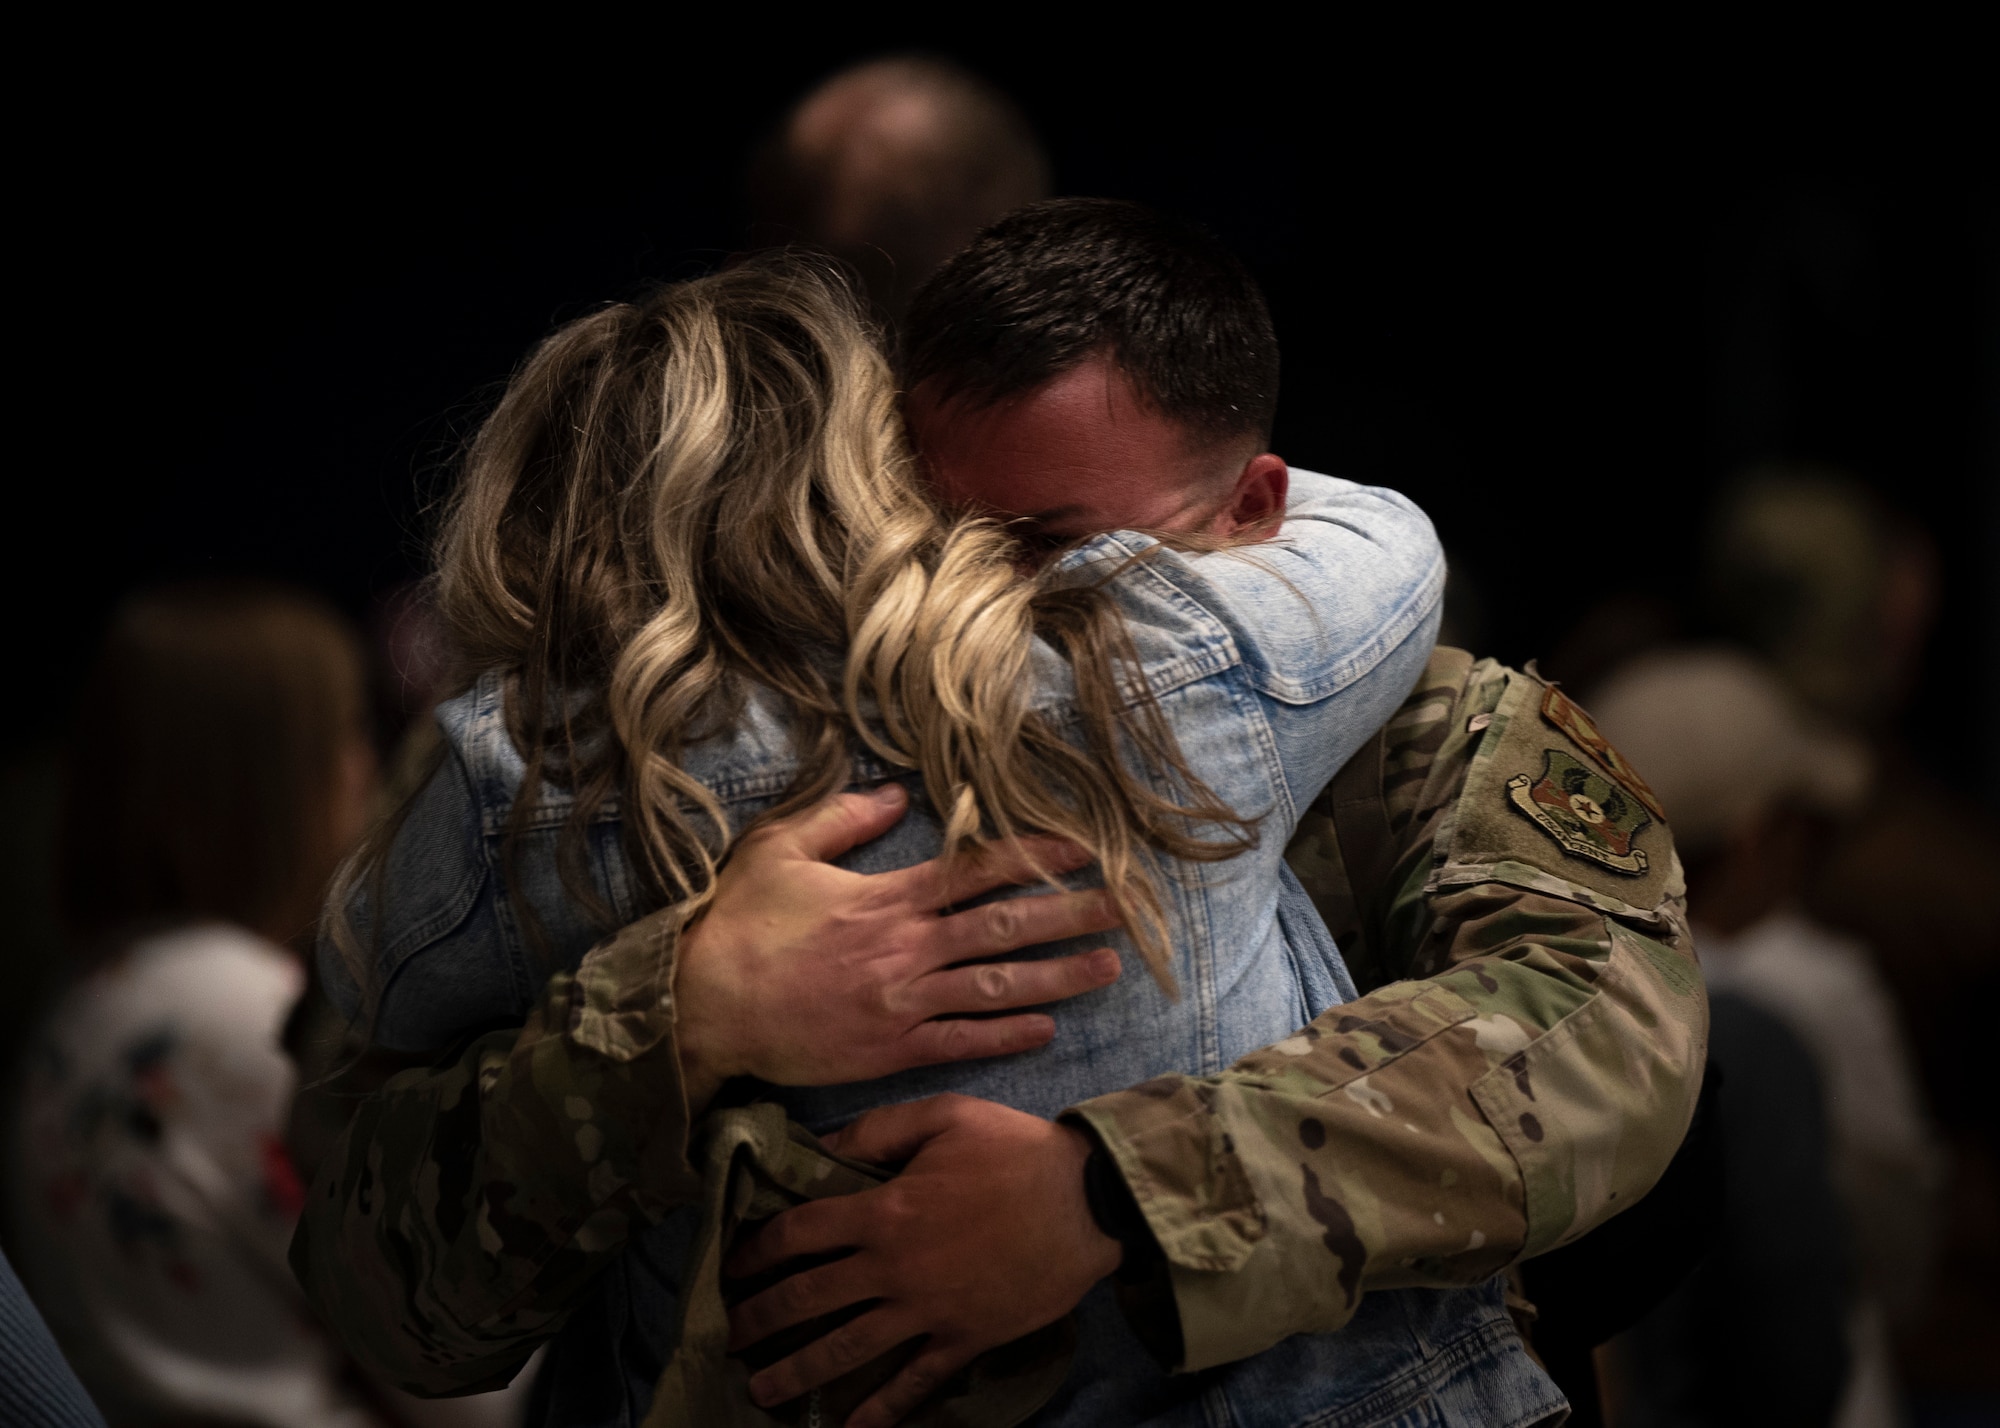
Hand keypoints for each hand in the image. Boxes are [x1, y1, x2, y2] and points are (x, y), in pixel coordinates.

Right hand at [674, 785, 1123, 1109]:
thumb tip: (899, 794)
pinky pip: (962, 1042)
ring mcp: (903, 1004)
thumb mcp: (780, 849)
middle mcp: (906, 949)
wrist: (703, 1008)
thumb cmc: (737, 925)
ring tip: (1107, 968)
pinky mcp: (891, 1051)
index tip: (1085, 850)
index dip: (1035, 858)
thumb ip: (844, 818)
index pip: (977, 871)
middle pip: (1005, 927)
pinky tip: (1047, 1028)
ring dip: (1058, 977)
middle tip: (1128, 908)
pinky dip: (1007, 1036)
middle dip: (1071, 915)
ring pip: (997, 987)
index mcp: (886, 898)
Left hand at [724, 1094, 1122, 1427]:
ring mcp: (928, 1310)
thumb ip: (879, 1130)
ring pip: (847, 1351)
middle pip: (807, 1301)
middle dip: (759, 1320)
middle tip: (729, 1337)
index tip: (735, 1264)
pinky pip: (915, 1381)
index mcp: (883, 1211)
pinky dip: (882, 1411)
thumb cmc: (1017, 1151)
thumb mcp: (945, 1116)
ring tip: (762, 1390)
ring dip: (798, 1372)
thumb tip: (823, 1146)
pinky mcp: (964, 1338)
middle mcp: (893, 1268)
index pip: (799, 1233)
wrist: (1090, 1201)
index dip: (758, 1249)